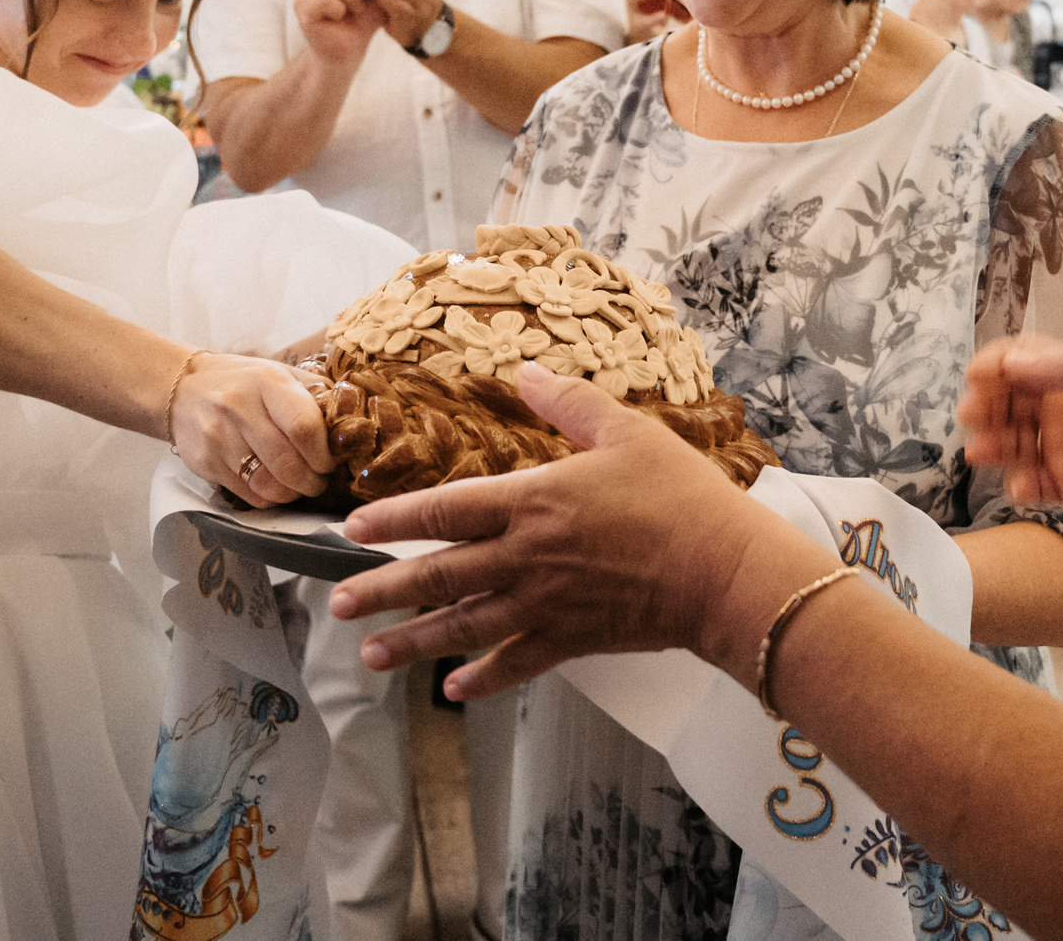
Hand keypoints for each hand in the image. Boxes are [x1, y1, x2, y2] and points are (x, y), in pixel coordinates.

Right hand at [171, 353, 336, 507]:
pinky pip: (247, 494)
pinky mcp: (204, 462)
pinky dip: (268, 498)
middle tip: (319, 482)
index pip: (304, 427)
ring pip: (268, 485)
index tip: (330, 462)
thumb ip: (314, 393)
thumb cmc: (243, 382)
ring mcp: (218, 437)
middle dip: (312, 481)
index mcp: (267, 381)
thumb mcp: (279, 374)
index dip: (324, 454)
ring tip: (298, 487)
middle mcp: (238, 407)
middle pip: (288, 463)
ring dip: (291, 494)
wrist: (184, 389)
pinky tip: (273, 486)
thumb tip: (352, 420)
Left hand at [328, 367, 765, 695]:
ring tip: (370, 656)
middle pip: (438, 576)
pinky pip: (515, 663)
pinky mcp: (572, 639)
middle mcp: (526, 557)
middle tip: (338, 606)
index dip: (393, 519)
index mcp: (533, 501)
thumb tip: (524, 371)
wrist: (724, 573)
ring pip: (463, 627)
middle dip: (382, 592)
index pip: (444, 510)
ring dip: (413, 643)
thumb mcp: (626, 430)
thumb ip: (568, 401)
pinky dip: (482, 678)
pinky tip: (453, 689)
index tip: (352, 530)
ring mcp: (545, 604)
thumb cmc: (681, 497)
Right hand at [957, 335, 1062, 543]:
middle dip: (985, 405)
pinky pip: (1032, 484)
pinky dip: (1019, 484)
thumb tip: (1013, 360)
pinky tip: (1022, 486)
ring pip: (1013, 442)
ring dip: (992, 443)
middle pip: (1009, 400)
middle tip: (970, 415)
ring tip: (981, 452)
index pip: (1024, 361)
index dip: (996, 365)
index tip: (975, 377)